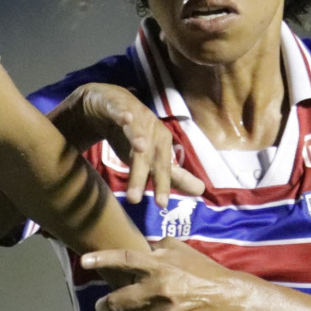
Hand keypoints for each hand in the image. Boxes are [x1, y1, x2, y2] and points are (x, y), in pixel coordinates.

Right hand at [54, 83, 202, 208]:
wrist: (110, 106)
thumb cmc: (133, 134)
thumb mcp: (150, 158)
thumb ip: (173, 175)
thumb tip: (201, 191)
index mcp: (161, 144)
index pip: (162, 168)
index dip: (162, 185)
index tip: (161, 205)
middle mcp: (152, 129)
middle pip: (148, 154)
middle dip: (141, 174)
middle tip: (134, 198)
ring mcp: (136, 115)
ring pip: (136, 131)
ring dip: (138, 138)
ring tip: (139, 149)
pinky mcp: (117, 105)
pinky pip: (120, 109)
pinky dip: (123, 113)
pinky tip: (125, 118)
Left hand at [81, 238, 240, 310]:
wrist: (226, 298)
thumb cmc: (203, 270)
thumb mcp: (180, 249)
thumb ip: (156, 247)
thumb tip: (141, 248)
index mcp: (158, 265)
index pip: (123, 260)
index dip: (101, 260)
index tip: (84, 261)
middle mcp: (157, 288)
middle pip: (116, 300)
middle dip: (104, 305)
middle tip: (101, 305)